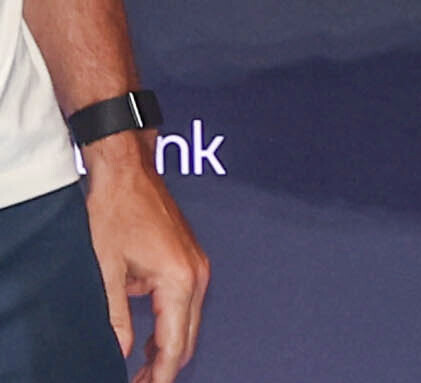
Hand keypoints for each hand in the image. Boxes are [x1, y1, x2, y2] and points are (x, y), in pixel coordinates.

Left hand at [82, 136, 209, 382]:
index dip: (159, 374)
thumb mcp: (107, 270)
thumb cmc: (117, 212)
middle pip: (187, 338)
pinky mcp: (192, 261)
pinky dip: (171, 326)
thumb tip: (119, 352)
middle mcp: (197, 275)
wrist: (130, 172)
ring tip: (139, 370)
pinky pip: (188, 305)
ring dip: (168, 348)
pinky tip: (148, 339)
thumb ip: (115, 317)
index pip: (173, 344)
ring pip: (189, 323)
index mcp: (179, 280)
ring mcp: (198, 267)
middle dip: (165, 367)